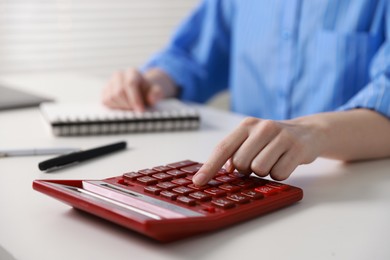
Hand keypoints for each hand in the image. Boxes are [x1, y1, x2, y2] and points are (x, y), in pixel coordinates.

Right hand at [102, 68, 176, 110]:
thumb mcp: (156, 92)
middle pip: (119, 92)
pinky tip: (123, 107)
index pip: (130, 83)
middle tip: (136, 110)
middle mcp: (119, 75)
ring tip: (131, 107)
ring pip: (111, 98)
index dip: (135, 99)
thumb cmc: (148, 92)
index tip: (140, 111)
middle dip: (128, 104)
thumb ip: (156, 94)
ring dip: (122, 107)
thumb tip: (151, 99)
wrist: (141, 91)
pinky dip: (114, 107)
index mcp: (132, 72)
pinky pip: (105, 101)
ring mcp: (110, 82)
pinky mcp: (105, 91)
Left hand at [193, 117, 325, 185]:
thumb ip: (236, 152)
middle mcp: (263, 127)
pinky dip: (280, 174)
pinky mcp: (298, 148)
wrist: (308, 132)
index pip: (223, 148)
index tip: (198, 182)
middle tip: (257, 162)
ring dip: (264, 172)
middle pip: (241, 163)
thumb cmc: (273, 140)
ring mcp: (281, 136)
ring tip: (273, 161)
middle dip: (246, 170)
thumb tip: (223, 170)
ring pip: (260, 169)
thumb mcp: (252, 139)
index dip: (209, 167)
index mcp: (247, 125)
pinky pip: (279, 174)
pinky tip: (285, 163)